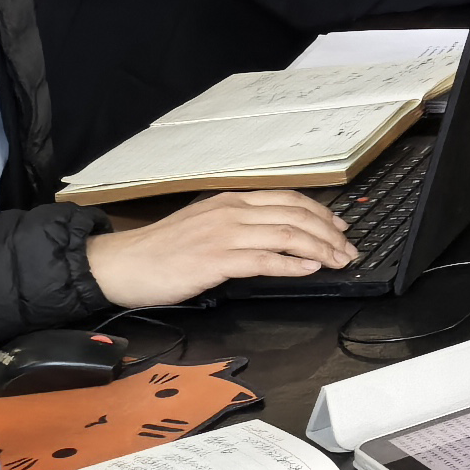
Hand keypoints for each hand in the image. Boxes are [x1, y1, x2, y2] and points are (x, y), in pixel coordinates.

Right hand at [88, 189, 355, 305]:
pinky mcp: (215, 260)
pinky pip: (263, 259)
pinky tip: (308, 269)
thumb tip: (275, 237)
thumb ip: (239, 226)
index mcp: (230, 202)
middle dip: (329, 234)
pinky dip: (291, 264)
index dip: (320, 213)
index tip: (340, 228)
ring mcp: (224, 235)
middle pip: (294, 216)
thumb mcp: (204, 226)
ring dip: (319, 250)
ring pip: (286, 235)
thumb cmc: (160, 251)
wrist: (121, 264)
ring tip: (338, 262)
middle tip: (348, 251)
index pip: (288, 200)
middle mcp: (231, 212)